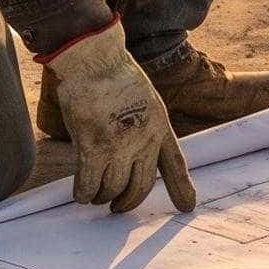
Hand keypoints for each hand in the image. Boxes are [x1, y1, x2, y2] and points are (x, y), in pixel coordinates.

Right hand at [44, 22, 197, 212]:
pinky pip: (89, 183)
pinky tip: (81, 193)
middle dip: (128, 202)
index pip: (175, 164)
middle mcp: (144, 140)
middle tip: (117, 207)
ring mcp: (119, 145)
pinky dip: (84, 193)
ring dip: (103, 197)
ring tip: (96, 196)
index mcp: (159, 126)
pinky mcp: (93, 147)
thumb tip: (135, 153)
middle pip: (140, 186)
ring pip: (113, 188)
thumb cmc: (114, 75)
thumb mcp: (145, 99)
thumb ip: (143, 126)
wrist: (94, 61)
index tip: (187, 206)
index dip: (181, 188)